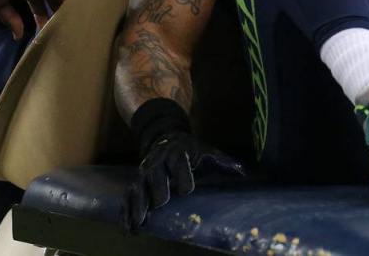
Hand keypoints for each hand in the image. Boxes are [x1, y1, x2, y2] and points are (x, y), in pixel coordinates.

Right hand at [122, 130, 244, 231]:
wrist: (166, 138)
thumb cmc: (192, 151)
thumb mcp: (208, 152)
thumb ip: (224, 163)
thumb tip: (243, 172)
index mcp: (178, 153)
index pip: (179, 163)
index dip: (183, 176)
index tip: (187, 190)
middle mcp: (158, 161)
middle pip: (155, 176)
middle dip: (157, 189)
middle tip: (159, 205)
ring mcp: (144, 172)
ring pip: (137, 188)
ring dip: (136, 207)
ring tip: (138, 225)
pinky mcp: (136, 183)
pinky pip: (128, 198)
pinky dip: (126, 213)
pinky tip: (128, 230)